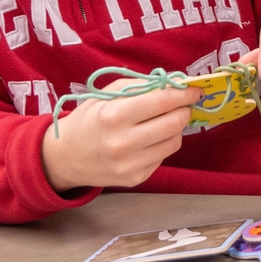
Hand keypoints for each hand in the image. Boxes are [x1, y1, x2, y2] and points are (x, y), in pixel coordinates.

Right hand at [41, 76, 201, 192]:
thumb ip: (141, 86)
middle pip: (174, 123)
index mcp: (114, 116)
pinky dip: (162, 144)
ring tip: (163, 121)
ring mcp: (129, 164)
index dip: (184, 94)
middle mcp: (122, 143)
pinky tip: (149, 139)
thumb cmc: (89, 119)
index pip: (163, 101)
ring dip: (176, 128)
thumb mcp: (108, 95)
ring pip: (174, 142)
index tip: (194, 90)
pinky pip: (163, 156)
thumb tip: (176, 83)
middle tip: (183, 104)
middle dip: (184, 110)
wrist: (66, 157)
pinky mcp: (135, 178)